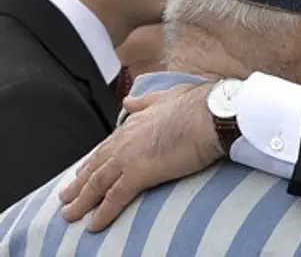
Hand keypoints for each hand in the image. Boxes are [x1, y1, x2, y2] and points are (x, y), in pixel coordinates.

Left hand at [58, 82, 222, 230]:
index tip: (85, 169)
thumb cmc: (200, 104)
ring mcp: (129, 157)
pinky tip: (93, 224)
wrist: (212, 114)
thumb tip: (129, 100)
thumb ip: (146, 101)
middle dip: (79, 182)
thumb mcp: (168, 96)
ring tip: (70, 214)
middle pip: (96, 165)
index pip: (109, 145)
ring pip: (97, 183)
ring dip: (82, 201)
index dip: (95, 159)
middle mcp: (125, 139)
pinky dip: (102, 213)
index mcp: (135, 122)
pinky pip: (114, 198)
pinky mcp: (138, 174)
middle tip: (67, 196)